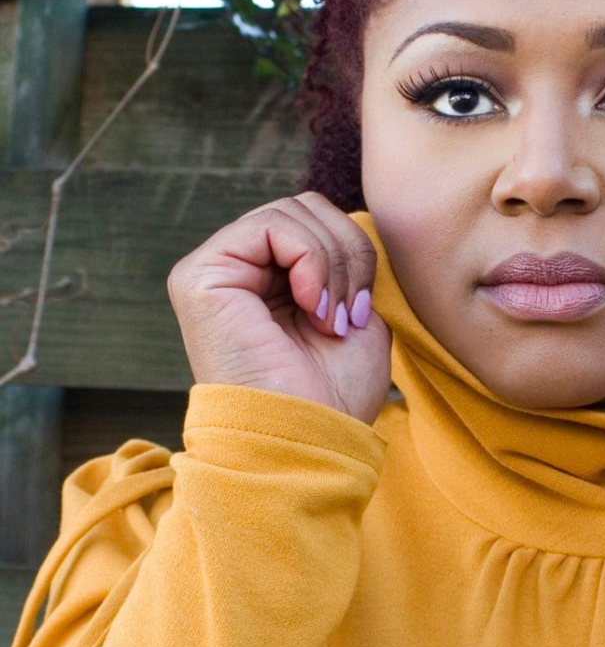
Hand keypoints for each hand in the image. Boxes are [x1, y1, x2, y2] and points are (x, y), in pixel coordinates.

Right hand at [167, 192, 391, 423]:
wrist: (307, 438)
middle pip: (306, 208)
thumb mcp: (356, 313)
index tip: (362, 313)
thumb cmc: (333, 395)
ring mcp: (213, 271)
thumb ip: (348, 262)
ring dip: (332, 263)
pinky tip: (310, 305)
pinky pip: (270, 225)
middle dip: (347, 254)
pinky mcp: (199, 276)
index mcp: (268, 282)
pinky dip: (309, 259)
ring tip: (330, 319)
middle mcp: (236, 273)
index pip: (317, 223)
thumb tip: (360, 218)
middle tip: (350, 313)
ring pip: (292, 212)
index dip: (354, 253)